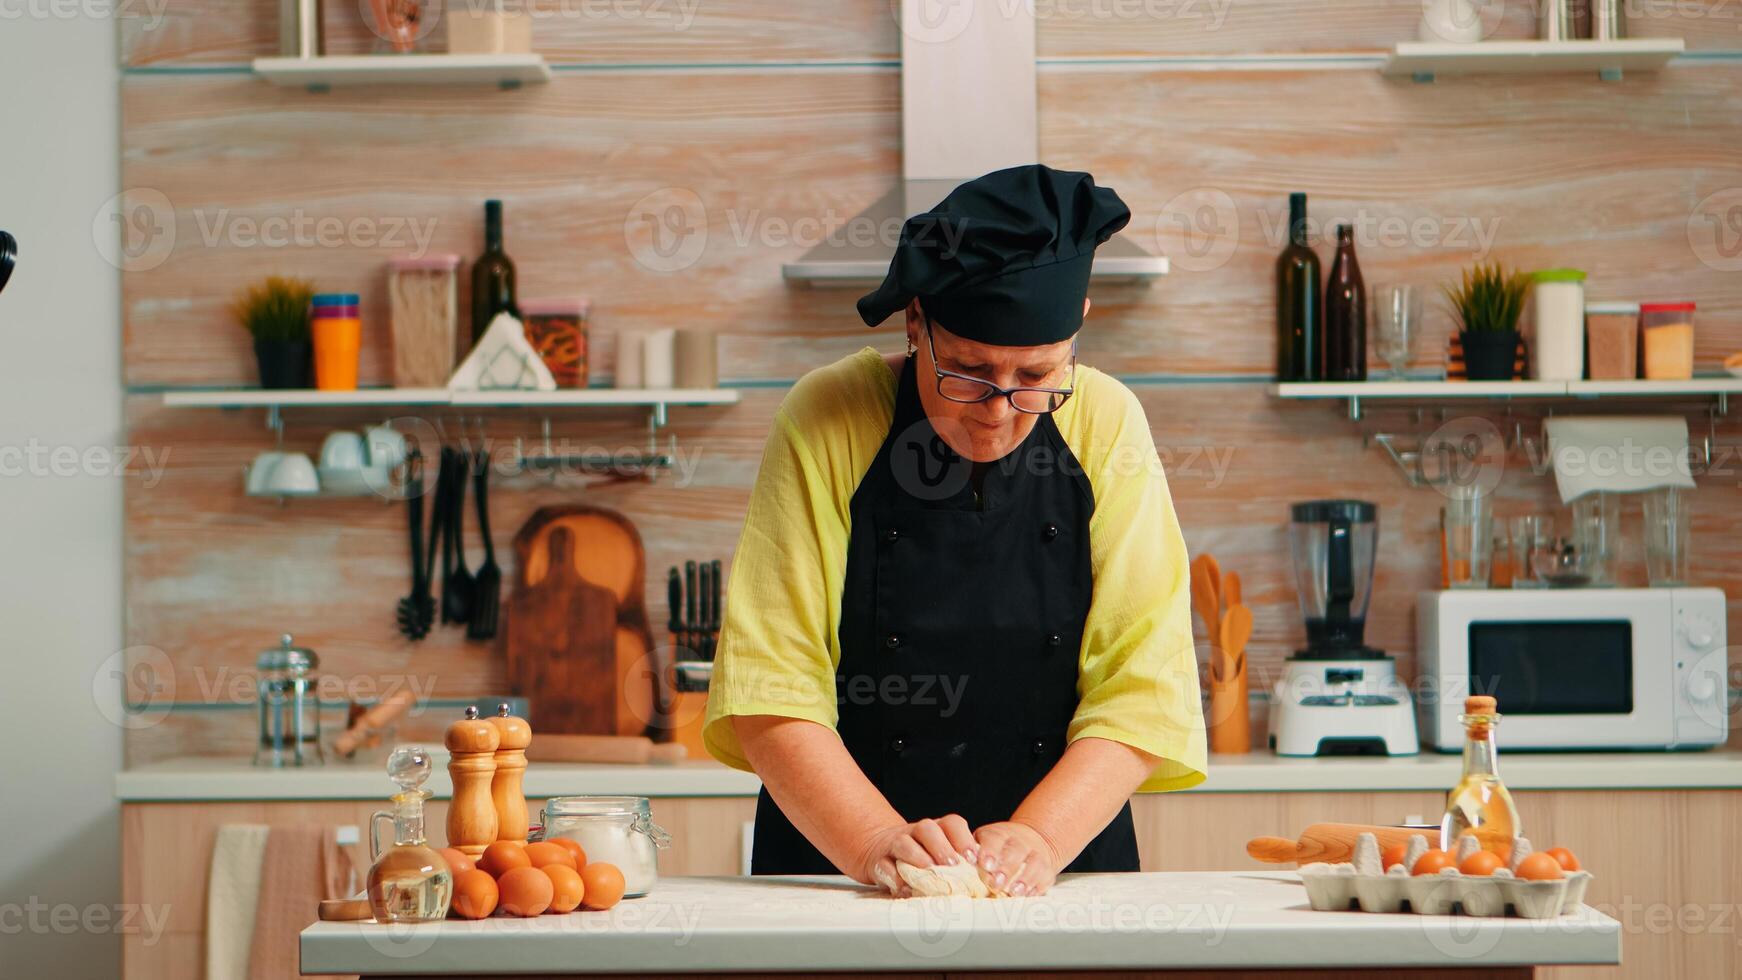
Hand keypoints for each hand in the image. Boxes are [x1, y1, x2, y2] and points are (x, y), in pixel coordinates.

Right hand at [849, 814, 977, 895]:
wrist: (879, 850)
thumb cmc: (920, 857)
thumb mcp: (939, 855)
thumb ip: (958, 865)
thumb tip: (981, 882)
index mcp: (936, 830)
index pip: (952, 824)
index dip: (963, 838)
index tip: (973, 858)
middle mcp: (915, 832)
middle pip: (927, 829)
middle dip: (942, 847)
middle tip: (953, 865)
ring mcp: (895, 843)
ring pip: (903, 842)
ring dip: (917, 856)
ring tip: (928, 870)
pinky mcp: (878, 859)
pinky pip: (884, 865)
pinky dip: (893, 876)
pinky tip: (904, 888)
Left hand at [972, 821, 1060, 895]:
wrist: (1031, 840)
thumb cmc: (998, 848)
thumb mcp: (984, 844)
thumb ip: (973, 855)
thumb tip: (961, 866)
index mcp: (999, 833)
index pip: (994, 838)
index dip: (990, 851)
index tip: (986, 865)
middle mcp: (1019, 840)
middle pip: (1015, 850)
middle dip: (1006, 868)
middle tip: (997, 883)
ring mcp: (1036, 852)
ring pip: (1034, 862)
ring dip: (1024, 878)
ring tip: (1014, 892)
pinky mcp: (1047, 867)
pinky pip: (1046, 875)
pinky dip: (1038, 886)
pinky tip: (1028, 895)